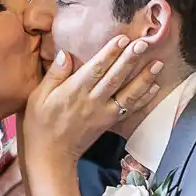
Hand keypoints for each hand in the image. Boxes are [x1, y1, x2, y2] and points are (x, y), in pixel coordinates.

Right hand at [22, 37, 164, 166]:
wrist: (51, 156)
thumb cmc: (40, 125)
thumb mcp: (38, 98)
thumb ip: (53, 75)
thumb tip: (65, 54)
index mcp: (73, 92)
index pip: (95, 69)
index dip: (110, 53)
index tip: (122, 38)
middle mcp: (92, 101)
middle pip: (114, 78)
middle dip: (130, 60)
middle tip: (144, 44)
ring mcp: (103, 113)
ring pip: (127, 94)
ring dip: (143, 78)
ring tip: (157, 63)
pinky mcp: (109, 123)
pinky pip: (129, 109)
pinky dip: (143, 98)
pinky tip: (154, 86)